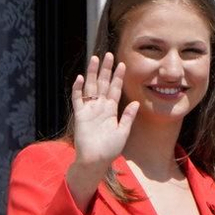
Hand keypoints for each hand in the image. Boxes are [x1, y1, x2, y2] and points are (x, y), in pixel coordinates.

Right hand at [66, 54, 136, 206]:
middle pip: (102, 83)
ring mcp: (89, 109)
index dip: (118, 77)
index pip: (115, 89)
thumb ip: (128, 117)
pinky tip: (81, 78)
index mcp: (111, 110)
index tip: (123, 64)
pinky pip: (78, 99)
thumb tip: (136, 102)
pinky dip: (78, 89)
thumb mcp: (123, 131)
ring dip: (92, 73)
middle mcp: (100, 107)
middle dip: (105, 69)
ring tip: (95, 59)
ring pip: (90, 87)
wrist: (96, 160)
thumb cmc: (110, 148)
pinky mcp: (80, 115)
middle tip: (109, 54)